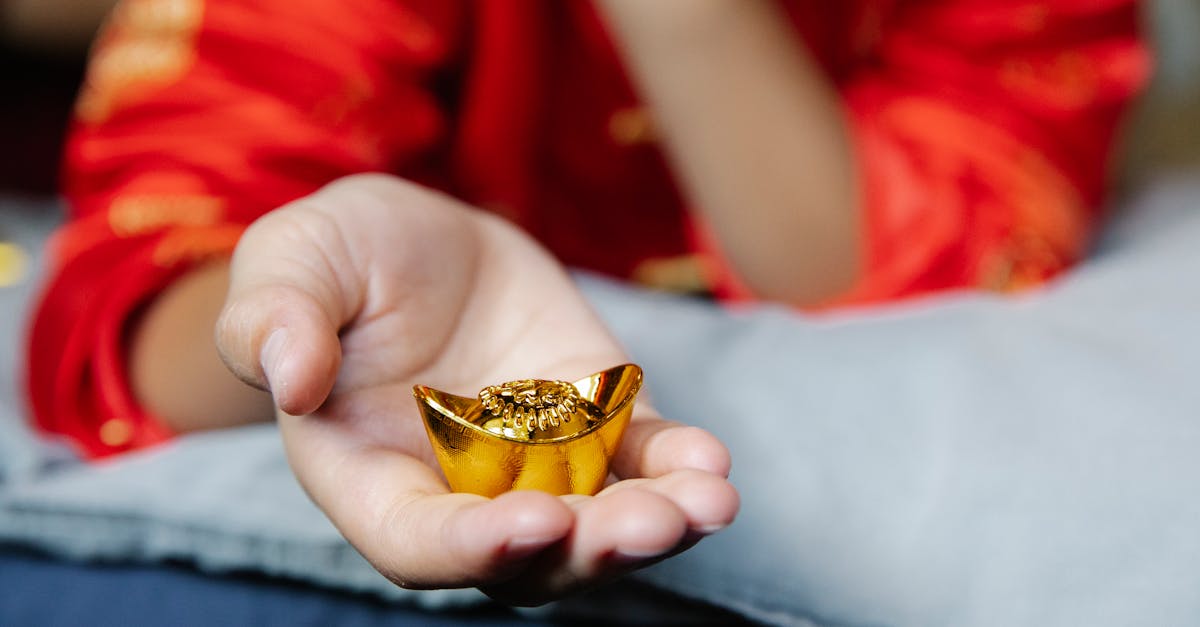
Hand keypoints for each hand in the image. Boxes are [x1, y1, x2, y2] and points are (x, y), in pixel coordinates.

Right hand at [215, 174, 737, 604]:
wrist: (423, 236)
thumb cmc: (341, 255)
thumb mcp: (291, 261)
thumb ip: (273, 317)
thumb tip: (289, 379)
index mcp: (370, 475)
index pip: (417, 542)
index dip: (472, 549)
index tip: (533, 525)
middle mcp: (460, 491)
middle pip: (528, 559)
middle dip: (589, 552)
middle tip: (649, 526)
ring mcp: (536, 464)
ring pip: (597, 522)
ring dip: (654, 524)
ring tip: (707, 503)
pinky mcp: (592, 421)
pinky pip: (639, 459)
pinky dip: (675, 467)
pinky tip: (709, 465)